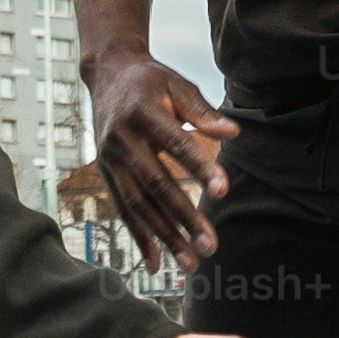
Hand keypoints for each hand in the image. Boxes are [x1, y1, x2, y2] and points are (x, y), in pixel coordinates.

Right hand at [85, 48, 235, 264]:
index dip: (198, 167)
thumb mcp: (177, 85)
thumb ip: (203, 111)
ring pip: (137, 204)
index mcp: (142, 113)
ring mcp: (110, 159)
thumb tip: (232, 131)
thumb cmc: (151, 80)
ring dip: (163, 236)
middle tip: (209, 244)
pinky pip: (123, 209)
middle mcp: (121, 139)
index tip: (222, 190)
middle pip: (154, 183)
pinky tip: (156, 263)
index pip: (175, 144)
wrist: (107, 74)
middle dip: (183, 216)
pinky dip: (139, 237)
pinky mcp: (106, 174)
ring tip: (190, 262)